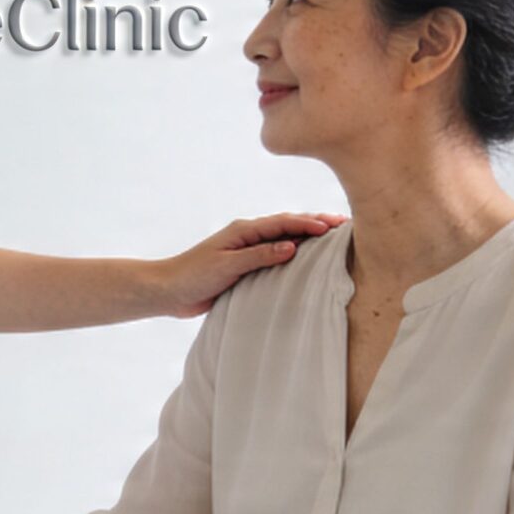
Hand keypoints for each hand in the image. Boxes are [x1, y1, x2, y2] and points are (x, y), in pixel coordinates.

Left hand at [152, 213, 345, 318]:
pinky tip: (308, 258)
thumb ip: (259, 255)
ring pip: (284, 238)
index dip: (309, 223)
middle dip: (316, 223)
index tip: (333, 226)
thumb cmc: (193, 276)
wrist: (169, 291)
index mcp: (244, 230)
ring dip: (308, 236)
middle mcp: (248, 236)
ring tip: (334, 235)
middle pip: (288, 225)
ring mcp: (247, 250)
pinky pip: (275, 256)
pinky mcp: (245, 266)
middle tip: (344, 223)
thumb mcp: (227, 265)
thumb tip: (292, 246)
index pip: (283, 222)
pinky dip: (294, 253)